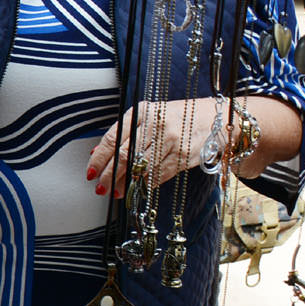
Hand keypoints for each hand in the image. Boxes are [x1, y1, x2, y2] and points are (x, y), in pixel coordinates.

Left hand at [86, 99, 216, 198]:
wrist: (213, 117)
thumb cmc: (174, 116)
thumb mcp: (148, 116)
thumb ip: (124, 133)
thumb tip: (97, 152)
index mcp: (141, 112)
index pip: (113, 138)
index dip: (99, 159)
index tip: (91, 173)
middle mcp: (155, 125)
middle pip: (125, 156)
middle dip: (109, 176)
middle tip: (101, 188)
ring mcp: (171, 140)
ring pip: (141, 168)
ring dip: (126, 184)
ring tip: (117, 192)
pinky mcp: (184, 155)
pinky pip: (159, 175)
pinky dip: (146, 184)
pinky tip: (138, 188)